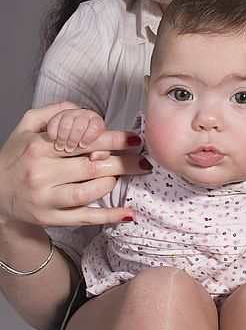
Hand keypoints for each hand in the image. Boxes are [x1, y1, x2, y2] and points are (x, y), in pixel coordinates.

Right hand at [0, 102, 150, 227]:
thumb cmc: (17, 156)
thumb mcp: (27, 125)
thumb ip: (55, 111)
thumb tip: (85, 111)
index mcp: (39, 147)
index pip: (84, 140)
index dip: (113, 140)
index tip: (133, 140)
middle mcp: (41, 172)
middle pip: (93, 166)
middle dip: (125, 163)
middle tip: (143, 160)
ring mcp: (46, 198)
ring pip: (91, 191)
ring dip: (114, 182)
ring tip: (122, 176)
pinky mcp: (50, 218)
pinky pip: (85, 217)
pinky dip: (109, 216)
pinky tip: (128, 213)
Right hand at [47, 106, 105, 151]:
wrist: (72, 133)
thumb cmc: (87, 142)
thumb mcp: (97, 148)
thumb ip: (100, 153)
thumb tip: (94, 157)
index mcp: (96, 121)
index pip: (95, 127)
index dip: (89, 138)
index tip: (83, 145)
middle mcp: (84, 115)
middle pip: (79, 126)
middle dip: (74, 140)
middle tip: (70, 149)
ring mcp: (70, 114)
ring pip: (66, 125)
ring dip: (62, 139)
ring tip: (62, 147)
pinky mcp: (57, 116)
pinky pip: (53, 123)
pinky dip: (53, 134)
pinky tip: (55, 140)